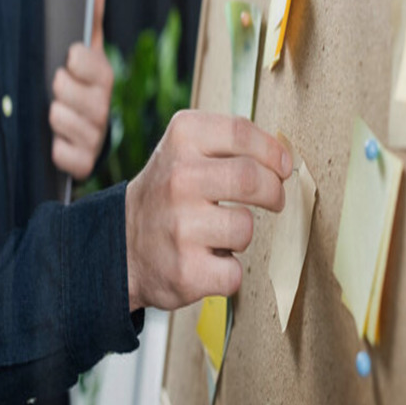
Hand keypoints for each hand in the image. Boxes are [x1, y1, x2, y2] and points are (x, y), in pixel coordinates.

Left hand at [49, 0, 113, 180]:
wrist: (86, 141)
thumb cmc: (79, 89)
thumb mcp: (87, 53)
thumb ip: (91, 18)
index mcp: (103, 79)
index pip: (88, 61)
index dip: (74, 61)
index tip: (68, 60)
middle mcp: (103, 108)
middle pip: (66, 89)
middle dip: (57, 88)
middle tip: (56, 90)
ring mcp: (95, 138)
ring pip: (61, 119)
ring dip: (53, 117)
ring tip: (54, 115)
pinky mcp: (83, 163)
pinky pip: (64, 155)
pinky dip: (57, 150)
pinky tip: (55, 143)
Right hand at [125, 111, 292, 310]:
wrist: (121, 244)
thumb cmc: (170, 194)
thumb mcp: (186, 149)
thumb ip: (230, 145)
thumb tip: (284, 158)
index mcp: (182, 139)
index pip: (242, 133)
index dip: (273, 151)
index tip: (283, 167)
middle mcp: (178, 179)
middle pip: (252, 178)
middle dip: (273, 192)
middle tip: (274, 200)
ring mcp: (180, 226)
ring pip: (245, 227)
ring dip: (241, 234)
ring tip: (220, 233)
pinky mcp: (185, 270)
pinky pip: (234, 271)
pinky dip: (228, 271)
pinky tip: (208, 260)